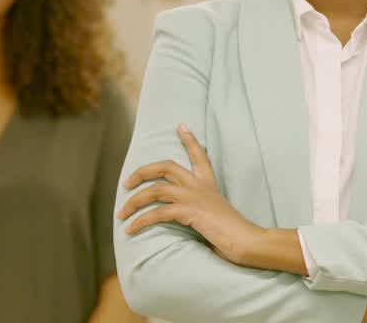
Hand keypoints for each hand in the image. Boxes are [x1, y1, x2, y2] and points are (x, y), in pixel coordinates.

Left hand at [117, 125, 261, 265]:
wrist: (245, 240)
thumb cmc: (233, 233)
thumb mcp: (216, 214)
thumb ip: (201, 210)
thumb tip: (187, 217)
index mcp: (209, 184)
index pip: (199, 156)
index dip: (190, 140)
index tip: (181, 126)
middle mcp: (199, 186)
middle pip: (166, 166)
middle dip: (142, 171)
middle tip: (127, 182)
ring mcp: (193, 197)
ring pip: (154, 190)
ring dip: (133, 202)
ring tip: (121, 214)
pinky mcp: (188, 211)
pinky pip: (156, 213)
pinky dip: (140, 221)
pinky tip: (131, 230)